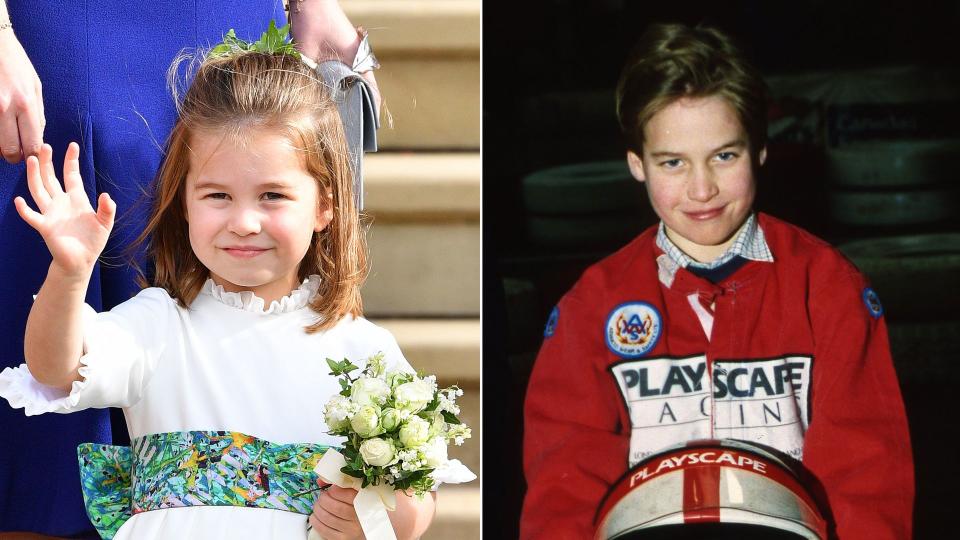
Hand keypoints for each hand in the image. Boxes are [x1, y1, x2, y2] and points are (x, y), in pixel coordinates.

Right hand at [0, 30, 43, 162]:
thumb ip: (37, 113)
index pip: (32, 144)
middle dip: (14, 157)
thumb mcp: (35, 86)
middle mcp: (6, 107)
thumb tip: (38, 136)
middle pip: (10, 150)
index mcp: (26, 104)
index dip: (32, 155)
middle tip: (14, 153)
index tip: (31, 156)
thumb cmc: (15, 63)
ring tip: (5, 139)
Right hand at [14, 143, 114, 277]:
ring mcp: (51, 213)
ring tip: (32, 161)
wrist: (81, 260)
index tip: (72, 145)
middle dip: (48, 163)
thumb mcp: (105, 223)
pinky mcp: (45, 227)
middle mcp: (61, 203)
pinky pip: (32, 216)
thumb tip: (106, 195)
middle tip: (45, 146)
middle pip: (51, 178)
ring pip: (39, 190)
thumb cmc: (93, 240)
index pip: (72, 176)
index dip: (71, 161)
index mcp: (77, 199)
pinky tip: (20, 200)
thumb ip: (107, 209)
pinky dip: (25, 209)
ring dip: (35, 176)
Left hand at [309, 485, 363, 539]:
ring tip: (318, 505)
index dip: (335, 490)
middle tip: (323, 496)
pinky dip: (316, 521)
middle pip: (336, 507)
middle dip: (323, 499)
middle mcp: (359, 519)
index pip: (348, 495)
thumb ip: (345, 486)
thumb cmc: (365, 511)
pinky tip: (315, 516)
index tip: (331, 488)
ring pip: (327, 518)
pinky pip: (324, 530)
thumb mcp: (362, 496)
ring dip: (318, 509)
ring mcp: (350, 532)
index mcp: (367, 505)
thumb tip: (320, 480)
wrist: (371, 530)